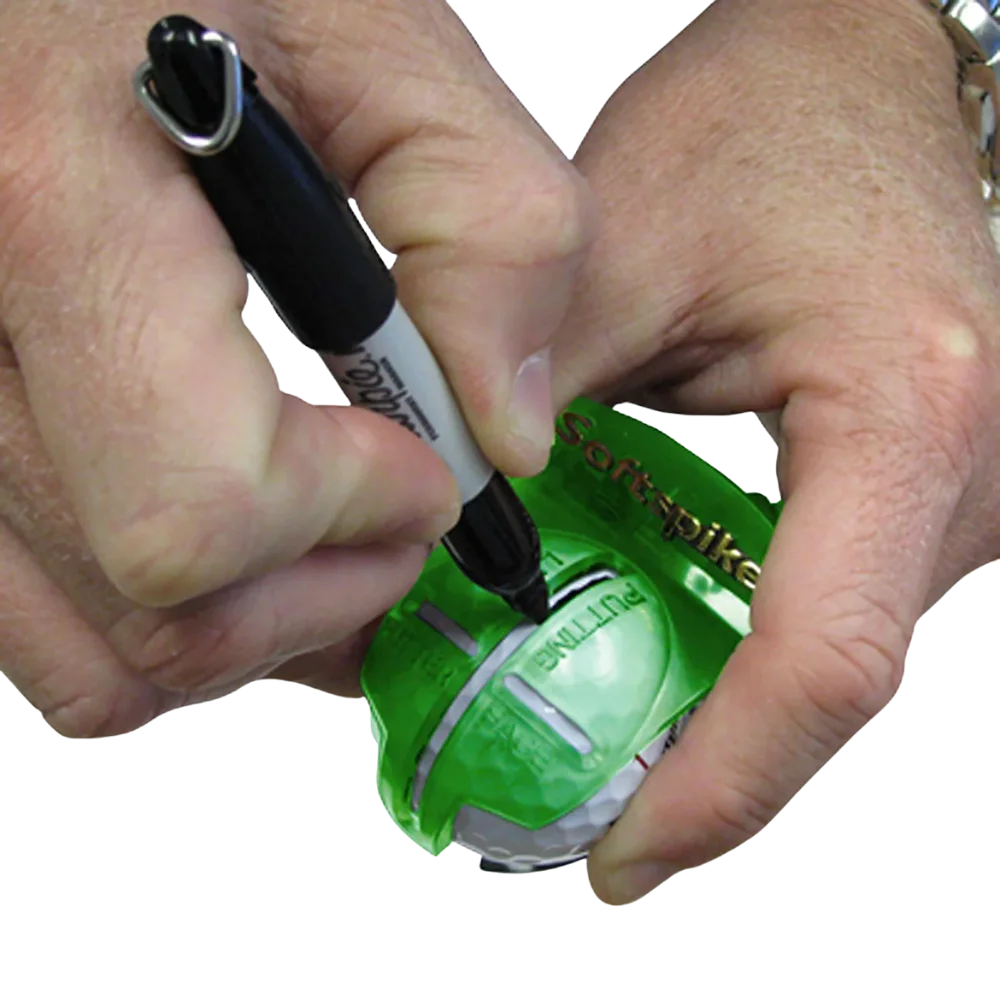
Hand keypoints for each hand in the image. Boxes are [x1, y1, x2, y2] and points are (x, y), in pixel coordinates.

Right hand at [0, 0, 592, 737]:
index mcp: (54, 202)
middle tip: (393, 520)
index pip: (203, 501)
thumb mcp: (387, 51)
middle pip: (153, 609)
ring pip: (90, 658)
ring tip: (321, 546)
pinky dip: (158, 630)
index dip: (350, 513)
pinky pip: (38, 633)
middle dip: (321, 594)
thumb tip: (501, 435)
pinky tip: (235, 555)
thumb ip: (487, 232)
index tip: (422, 469)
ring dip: (247, 630)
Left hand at [551, 0, 997, 902]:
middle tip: (583, 818)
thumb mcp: (626, 245)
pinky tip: (660, 651)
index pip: (820, 665)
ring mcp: (957, 489)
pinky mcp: (922, 482)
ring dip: (721, 718)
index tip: (621, 862)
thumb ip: (532, 387)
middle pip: (834, 689)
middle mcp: (969, 477)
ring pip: (834, 656)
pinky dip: (741, 650)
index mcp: (911, 421)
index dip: (720, 792)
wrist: (860, 67)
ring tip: (606, 746)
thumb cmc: (769, 123)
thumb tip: (461, 523)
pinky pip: (833, 603)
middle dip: (706, 774)